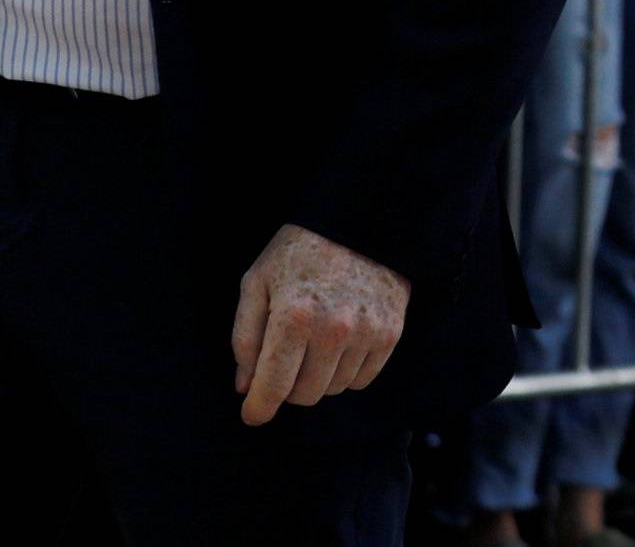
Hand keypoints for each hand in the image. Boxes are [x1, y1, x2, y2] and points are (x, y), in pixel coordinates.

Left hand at [230, 224, 410, 426]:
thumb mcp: (258, 280)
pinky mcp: (389, 334)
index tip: (251, 415)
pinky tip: (339, 341)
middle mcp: (331, 330)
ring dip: (318, 376)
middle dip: (288, 386)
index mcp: (293, 316)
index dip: (258, 407)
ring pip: (333, 389)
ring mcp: (365, 334)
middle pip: (304, 395)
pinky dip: (346, 370)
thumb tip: (245, 386)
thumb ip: (245, 336)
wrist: (356, 219)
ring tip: (314, 340)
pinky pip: (361, 380)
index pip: (273, 385)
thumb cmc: (298, 250)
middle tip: (284, 359)